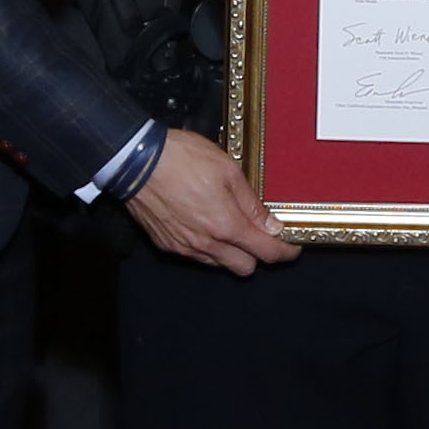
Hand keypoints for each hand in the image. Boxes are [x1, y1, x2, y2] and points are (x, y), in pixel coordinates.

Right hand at [128, 128, 299, 275]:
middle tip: (259, 235)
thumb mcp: (227, 170)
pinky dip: (206, 247)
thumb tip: (270, 224)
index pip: (266, 252)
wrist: (136, 161)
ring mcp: (184, 247)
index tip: (292, 248)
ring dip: (230, 252)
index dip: (285, 253)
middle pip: (244, 268)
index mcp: (226, 225)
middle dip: (256, 255)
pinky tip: (204, 224)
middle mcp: (206, 243)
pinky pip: (195, 256)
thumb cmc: (180, 159)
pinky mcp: (167, 244)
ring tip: (228, 226)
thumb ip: (251, 202)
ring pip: (218, 264)